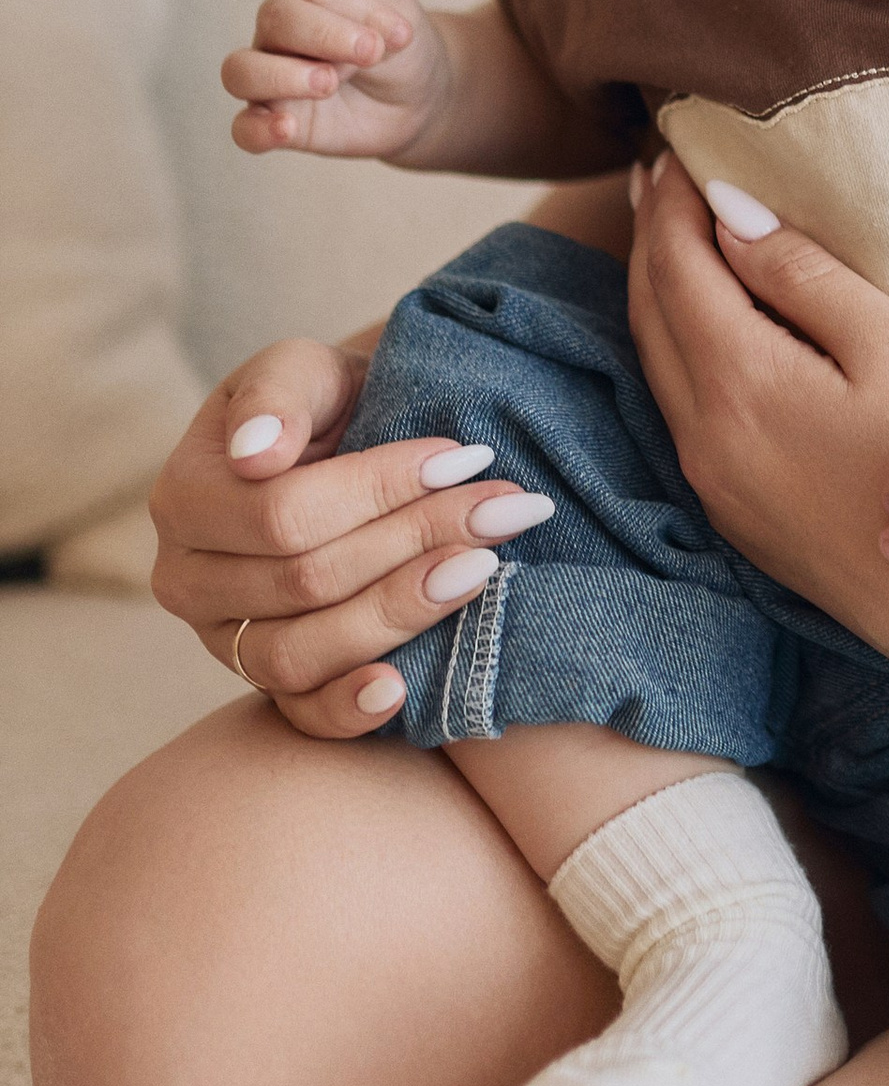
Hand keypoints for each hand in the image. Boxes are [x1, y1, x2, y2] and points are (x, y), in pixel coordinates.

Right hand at [150, 344, 556, 739]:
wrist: (350, 445)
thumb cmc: (327, 403)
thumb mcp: (306, 370)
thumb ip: (281, 395)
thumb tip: (255, 452)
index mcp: (185, 498)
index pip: (283, 513)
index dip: (380, 489)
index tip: (467, 456)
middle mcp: (188, 581)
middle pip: (305, 583)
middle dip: (416, 540)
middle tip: (506, 509)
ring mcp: (225, 642)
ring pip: (303, 652)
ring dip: (402, 613)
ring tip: (483, 569)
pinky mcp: (269, 684)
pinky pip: (300, 715)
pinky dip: (348, 710)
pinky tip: (401, 690)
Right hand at [222, 0, 449, 159]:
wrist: (413, 97)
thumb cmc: (396, 49)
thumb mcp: (401, 21)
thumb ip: (379, 19)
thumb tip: (372, 34)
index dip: (358, 9)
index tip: (399, 35)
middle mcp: (280, 32)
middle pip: (274, 17)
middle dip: (323, 34)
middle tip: (369, 54)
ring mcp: (271, 78)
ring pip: (240, 70)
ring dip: (281, 76)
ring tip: (328, 84)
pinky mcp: (276, 123)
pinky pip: (244, 130)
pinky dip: (258, 129)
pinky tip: (287, 129)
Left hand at [624, 157, 888, 644]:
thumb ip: (803, 275)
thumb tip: (729, 212)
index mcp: (741, 382)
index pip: (679, 265)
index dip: (677, 199)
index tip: (682, 146)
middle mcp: (703, 430)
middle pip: (647, 307)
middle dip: (651, 232)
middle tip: (663, 171)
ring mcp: (706, 473)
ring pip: (651, 356)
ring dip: (654, 285)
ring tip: (670, 226)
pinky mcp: (721, 502)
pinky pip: (672, 397)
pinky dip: (670, 337)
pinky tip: (695, 313)